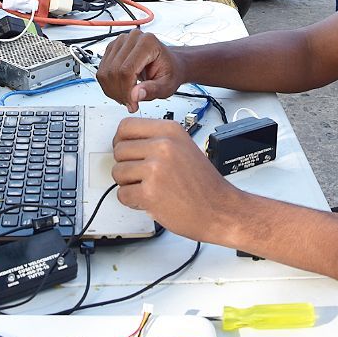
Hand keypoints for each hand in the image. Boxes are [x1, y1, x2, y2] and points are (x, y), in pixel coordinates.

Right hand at [96, 31, 183, 111]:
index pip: (127, 70)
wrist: (168, 63)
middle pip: (114, 71)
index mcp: (148, 43)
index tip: (132, 104)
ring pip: (105, 72)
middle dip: (120, 93)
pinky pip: (102, 71)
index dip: (127, 91)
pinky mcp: (112, 49)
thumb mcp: (167, 85)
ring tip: (126, 98)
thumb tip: (135, 95)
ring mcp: (120, 42)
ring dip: (113, 91)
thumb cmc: (169, 70)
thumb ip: (153, 90)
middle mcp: (132, 38)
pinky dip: (109, 86)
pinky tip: (121, 90)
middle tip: (130, 103)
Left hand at [112, 117, 239, 241]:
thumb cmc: (204, 184)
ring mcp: (155, 168)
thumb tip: (127, 141)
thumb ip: (158, 140)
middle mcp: (163, 146)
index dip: (121, 140)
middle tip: (142, 176)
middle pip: (119, 150)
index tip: (126, 150)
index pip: (126, 126)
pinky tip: (150, 200)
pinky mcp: (150, 192)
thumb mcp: (184, 147)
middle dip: (126, 165)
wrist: (220, 209)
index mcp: (170, 131)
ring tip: (149, 188)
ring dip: (128, 184)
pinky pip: (122, 194)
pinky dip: (132, 201)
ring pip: (117, 172)